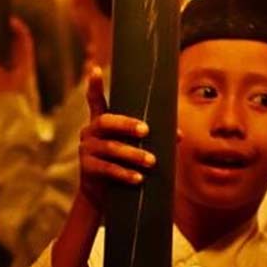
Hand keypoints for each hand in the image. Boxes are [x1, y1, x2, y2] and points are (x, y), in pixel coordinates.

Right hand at [78, 68, 152, 211]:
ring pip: (110, 148)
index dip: (94, 85)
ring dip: (132, 155)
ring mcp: (86, 150)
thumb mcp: (134, 148)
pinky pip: (106, 169)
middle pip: (105, 121)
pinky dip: (124, 173)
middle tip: (146, 130)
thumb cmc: (124, 165)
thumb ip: (153, 138)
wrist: (103, 197)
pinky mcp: (87, 169)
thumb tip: (179, 134)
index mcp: (101, 122)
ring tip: (151, 161)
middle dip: (126, 124)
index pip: (95, 100)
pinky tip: (138, 178)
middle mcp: (90, 132)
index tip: (95, 69)